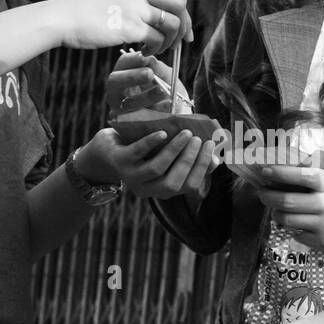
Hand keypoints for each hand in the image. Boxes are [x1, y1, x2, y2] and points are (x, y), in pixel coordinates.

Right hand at [52, 0, 192, 53]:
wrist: (62, 18)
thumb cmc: (85, 11)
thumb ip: (137, 0)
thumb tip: (162, 16)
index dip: (184, 16)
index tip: (184, 31)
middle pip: (178, 8)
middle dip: (184, 28)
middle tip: (181, 44)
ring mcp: (135, 9)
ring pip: (170, 26)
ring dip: (167, 43)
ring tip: (154, 50)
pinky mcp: (130, 27)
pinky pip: (156, 40)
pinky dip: (154, 49)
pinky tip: (143, 52)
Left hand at [89, 126, 219, 198]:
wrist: (107, 151)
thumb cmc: (144, 152)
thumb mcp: (166, 157)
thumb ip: (188, 159)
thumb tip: (215, 158)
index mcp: (164, 190)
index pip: (189, 186)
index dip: (202, 168)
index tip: (210, 146)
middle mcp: (149, 189)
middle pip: (174, 182)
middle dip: (189, 160)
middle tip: (198, 139)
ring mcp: (132, 176)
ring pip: (157, 169)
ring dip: (174, 151)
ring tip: (186, 133)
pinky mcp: (119, 162)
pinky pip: (137, 154)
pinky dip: (151, 143)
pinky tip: (162, 133)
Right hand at [105, 50, 192, 115]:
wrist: (176, 123)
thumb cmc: (169, 96)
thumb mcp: (167, 79)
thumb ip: (159, 70)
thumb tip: (149, 59)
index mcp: (126, 76)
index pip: (123, 63)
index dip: (132, 59)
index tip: (145, 58)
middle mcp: (117, 93)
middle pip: (113, 81)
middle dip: (132, 76)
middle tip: (149, 74)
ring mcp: (118, 111)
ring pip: (125, 103)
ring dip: (145, 96)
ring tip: (163, 91)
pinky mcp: (126, 128)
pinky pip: (136, 121)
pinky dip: (153, 114)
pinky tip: (167, 109)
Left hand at [255, 164, 323, 253]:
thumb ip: (309, 179)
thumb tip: (276, 174)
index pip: (303, 176)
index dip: (282, 173)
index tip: (265, 171)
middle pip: (288, 200)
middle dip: (268, 196)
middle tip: (262, 193)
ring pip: (287, 220)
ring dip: (277, 214)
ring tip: (277, 210)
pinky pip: (297, 234)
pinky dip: (293, 229)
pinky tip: (299, 224)